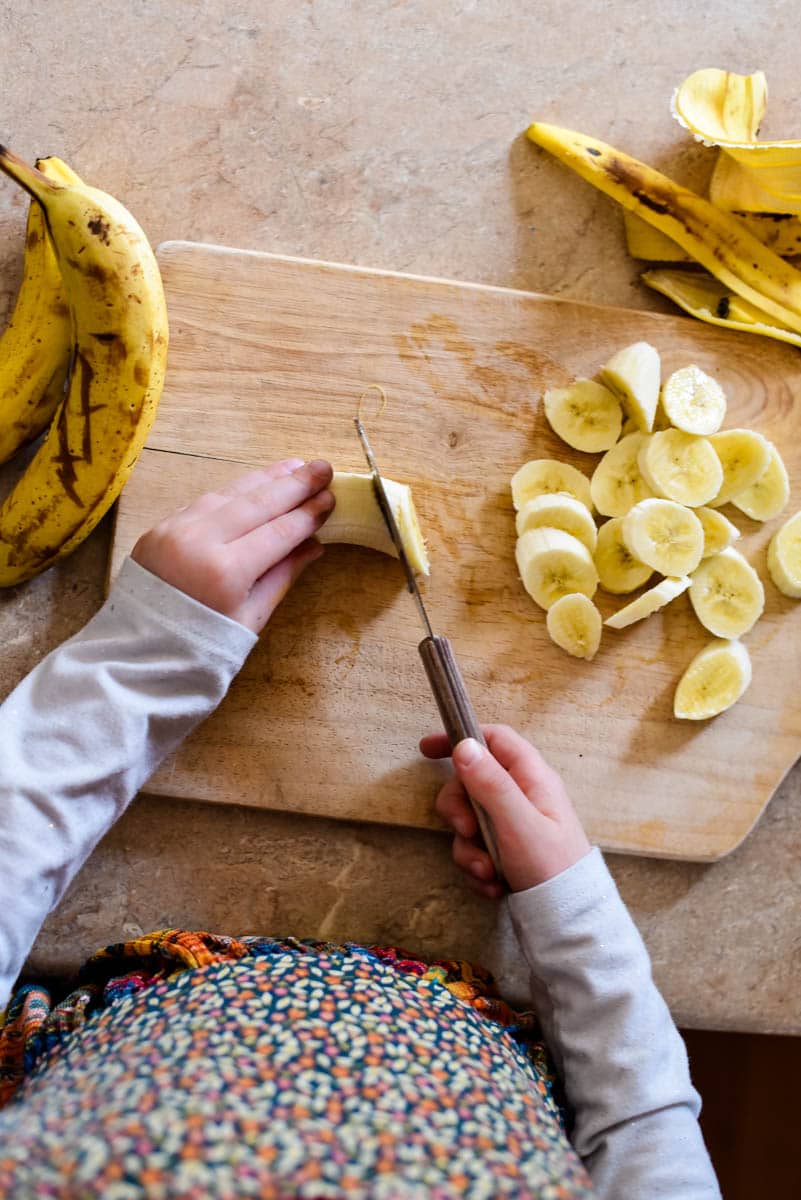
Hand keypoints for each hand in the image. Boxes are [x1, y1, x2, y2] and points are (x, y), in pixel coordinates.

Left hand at [132, 458, 333, 632]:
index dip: (307, 515)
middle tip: (323, 468)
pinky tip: (256, 483)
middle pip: (256, 505)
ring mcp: (175, 530)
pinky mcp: (160, 527)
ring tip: (295, 467)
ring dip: (265, 480)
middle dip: (293, 485)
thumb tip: (314, 543)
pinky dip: (234, 491)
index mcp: (226, 572)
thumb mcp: (250, 618)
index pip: (278, 533)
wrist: (139, 656)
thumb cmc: (202, 647)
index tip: (331, 497)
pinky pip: (205, 502)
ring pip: (229, 495)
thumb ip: (282, 575)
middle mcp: (199, 542)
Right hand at [420, 724, 590, 896]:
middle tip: (466, 831)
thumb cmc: (552, 868)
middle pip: (472, 783)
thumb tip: (464, 746)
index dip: (461, 739)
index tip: (427, 750)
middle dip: (459, 811)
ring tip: (487, 872)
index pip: (494, 739)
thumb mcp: (517, 823)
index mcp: (532, 778)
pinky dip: (477, 867)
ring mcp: (513, 824)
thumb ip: (491, 783)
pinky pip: (476, 848)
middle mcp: (523, 796)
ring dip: (469, 848)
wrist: (568, 922)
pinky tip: (493, 884)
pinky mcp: (507, 850)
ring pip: (470, 820)